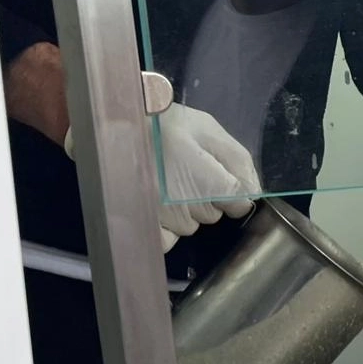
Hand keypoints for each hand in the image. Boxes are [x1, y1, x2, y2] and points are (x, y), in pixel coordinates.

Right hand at [65, 103, 260, 251]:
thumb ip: (238, 161)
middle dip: (205, 196)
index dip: (231, 189)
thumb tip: (255, 192)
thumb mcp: (206, 128)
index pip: (239, 202)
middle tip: (182, 168)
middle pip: (213, 214)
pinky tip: (154, 203)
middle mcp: (188, 208)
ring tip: (162, 180)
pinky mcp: (143, 230)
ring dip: (183, 210)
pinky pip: (167, 241)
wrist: (108, 128)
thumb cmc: (160, 123)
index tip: (214, 173)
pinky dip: (164, 227)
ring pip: (190, 226)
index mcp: (208, 181)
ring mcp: (164, 222)